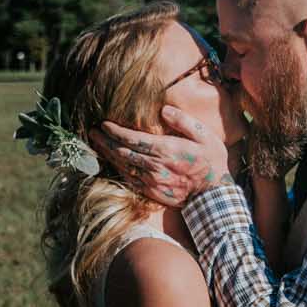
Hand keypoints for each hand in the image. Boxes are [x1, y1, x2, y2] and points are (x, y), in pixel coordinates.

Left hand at [95, 105, 232, 204]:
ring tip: (96, 144)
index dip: (114, 131)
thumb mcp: (206, 136)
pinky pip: (129, 179)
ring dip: (107, 154)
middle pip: (122, 152)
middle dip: (105, 141)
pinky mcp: (151, 192)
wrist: (214, 196)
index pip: (132, 139)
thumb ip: (184, 122)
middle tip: (92, 132)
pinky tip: (111, 162)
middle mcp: (154, 166)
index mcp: (166, 150)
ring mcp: (151, 181)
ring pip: (122, 166)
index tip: (103, 124)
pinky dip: (117, 169)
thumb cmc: (212, 163)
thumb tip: (164, 110)